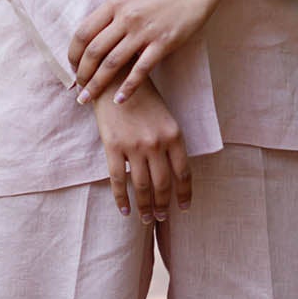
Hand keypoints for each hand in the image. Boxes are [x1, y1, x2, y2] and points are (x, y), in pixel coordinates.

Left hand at [69, 0, 218, 107]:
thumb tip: (89, 44)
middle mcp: (126, 17)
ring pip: (112, 63)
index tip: (73, 70)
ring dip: (97, 85)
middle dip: (82, 74)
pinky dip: (128, 88)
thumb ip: (110, 19)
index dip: (73, 55)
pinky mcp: (162, 44)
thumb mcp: (129, 1)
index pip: (83, 33)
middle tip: (79, 90)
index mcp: (114, 4)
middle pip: (94, 51)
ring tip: (88, 99)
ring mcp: (144, 31)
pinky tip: (119, 100)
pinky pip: (140, 70)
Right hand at [92, 70, 191, 220]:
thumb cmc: (142, 98)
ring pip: (142, 186)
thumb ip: (169, 143)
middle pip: (163, 184)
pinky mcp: (113, 147)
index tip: (184, 207)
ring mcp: (134, 146)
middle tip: (162, 218)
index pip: (183, 173)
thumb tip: (171, 173)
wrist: (115, 79)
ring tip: (146, 219)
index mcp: (174, 135)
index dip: (184, 193)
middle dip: (163, 205)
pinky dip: (121, 199)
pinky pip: (118, 180)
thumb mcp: (164, 118)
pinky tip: (124, 210)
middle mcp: (156, 143)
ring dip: (145, 207)